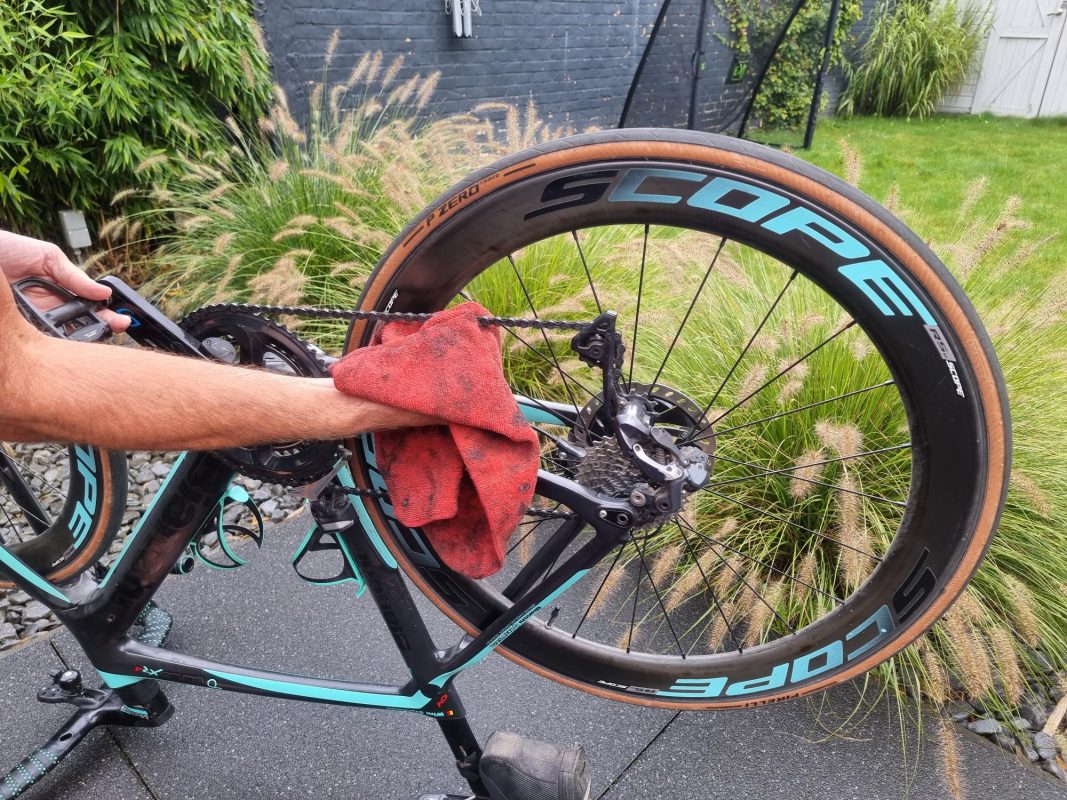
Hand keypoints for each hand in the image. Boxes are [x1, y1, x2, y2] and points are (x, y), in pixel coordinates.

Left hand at [0, 230, 129, 332]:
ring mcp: (31, 322)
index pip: (90, 311)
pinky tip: (59, 339)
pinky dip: (46, 341)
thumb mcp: (47, 257)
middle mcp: (48, 311)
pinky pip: (34, 339)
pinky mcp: (17, 328)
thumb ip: (75, 277)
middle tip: (114, 330)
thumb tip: (104, 293)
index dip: (107, 318)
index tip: (121, 322)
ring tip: (93, 335)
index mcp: (61, 294)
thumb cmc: (8, 249)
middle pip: (79, 329)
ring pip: (59, 339)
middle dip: (99, 331)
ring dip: (76, 338)